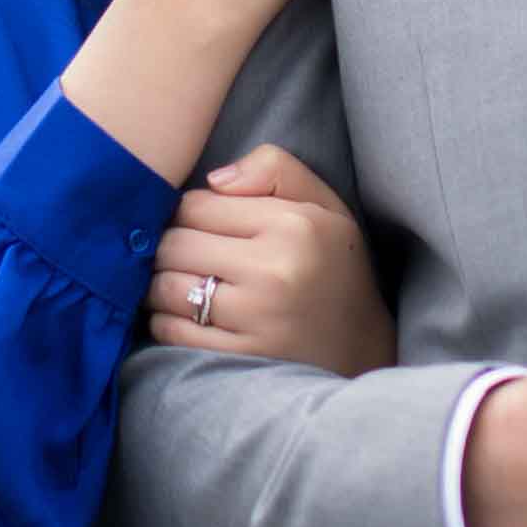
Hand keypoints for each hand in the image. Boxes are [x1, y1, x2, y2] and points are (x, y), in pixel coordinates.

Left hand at [140, 147, 391, 374]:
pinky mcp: (239, 358)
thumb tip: (213, 179)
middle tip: (189, 259)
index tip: (205, 229)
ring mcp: (256, 319)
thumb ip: (276, 169)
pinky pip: (172, 330)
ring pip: (164, 287)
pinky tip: (192, 319)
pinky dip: (167, 322)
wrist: (363, 350)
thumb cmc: (333, 269)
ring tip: (187, 286)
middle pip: (173, 244)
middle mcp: (275, 270)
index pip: (196, 204)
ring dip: (163, 287)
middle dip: (171, 250)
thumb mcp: (325, 207)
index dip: (191, 214)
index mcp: (295, 225)